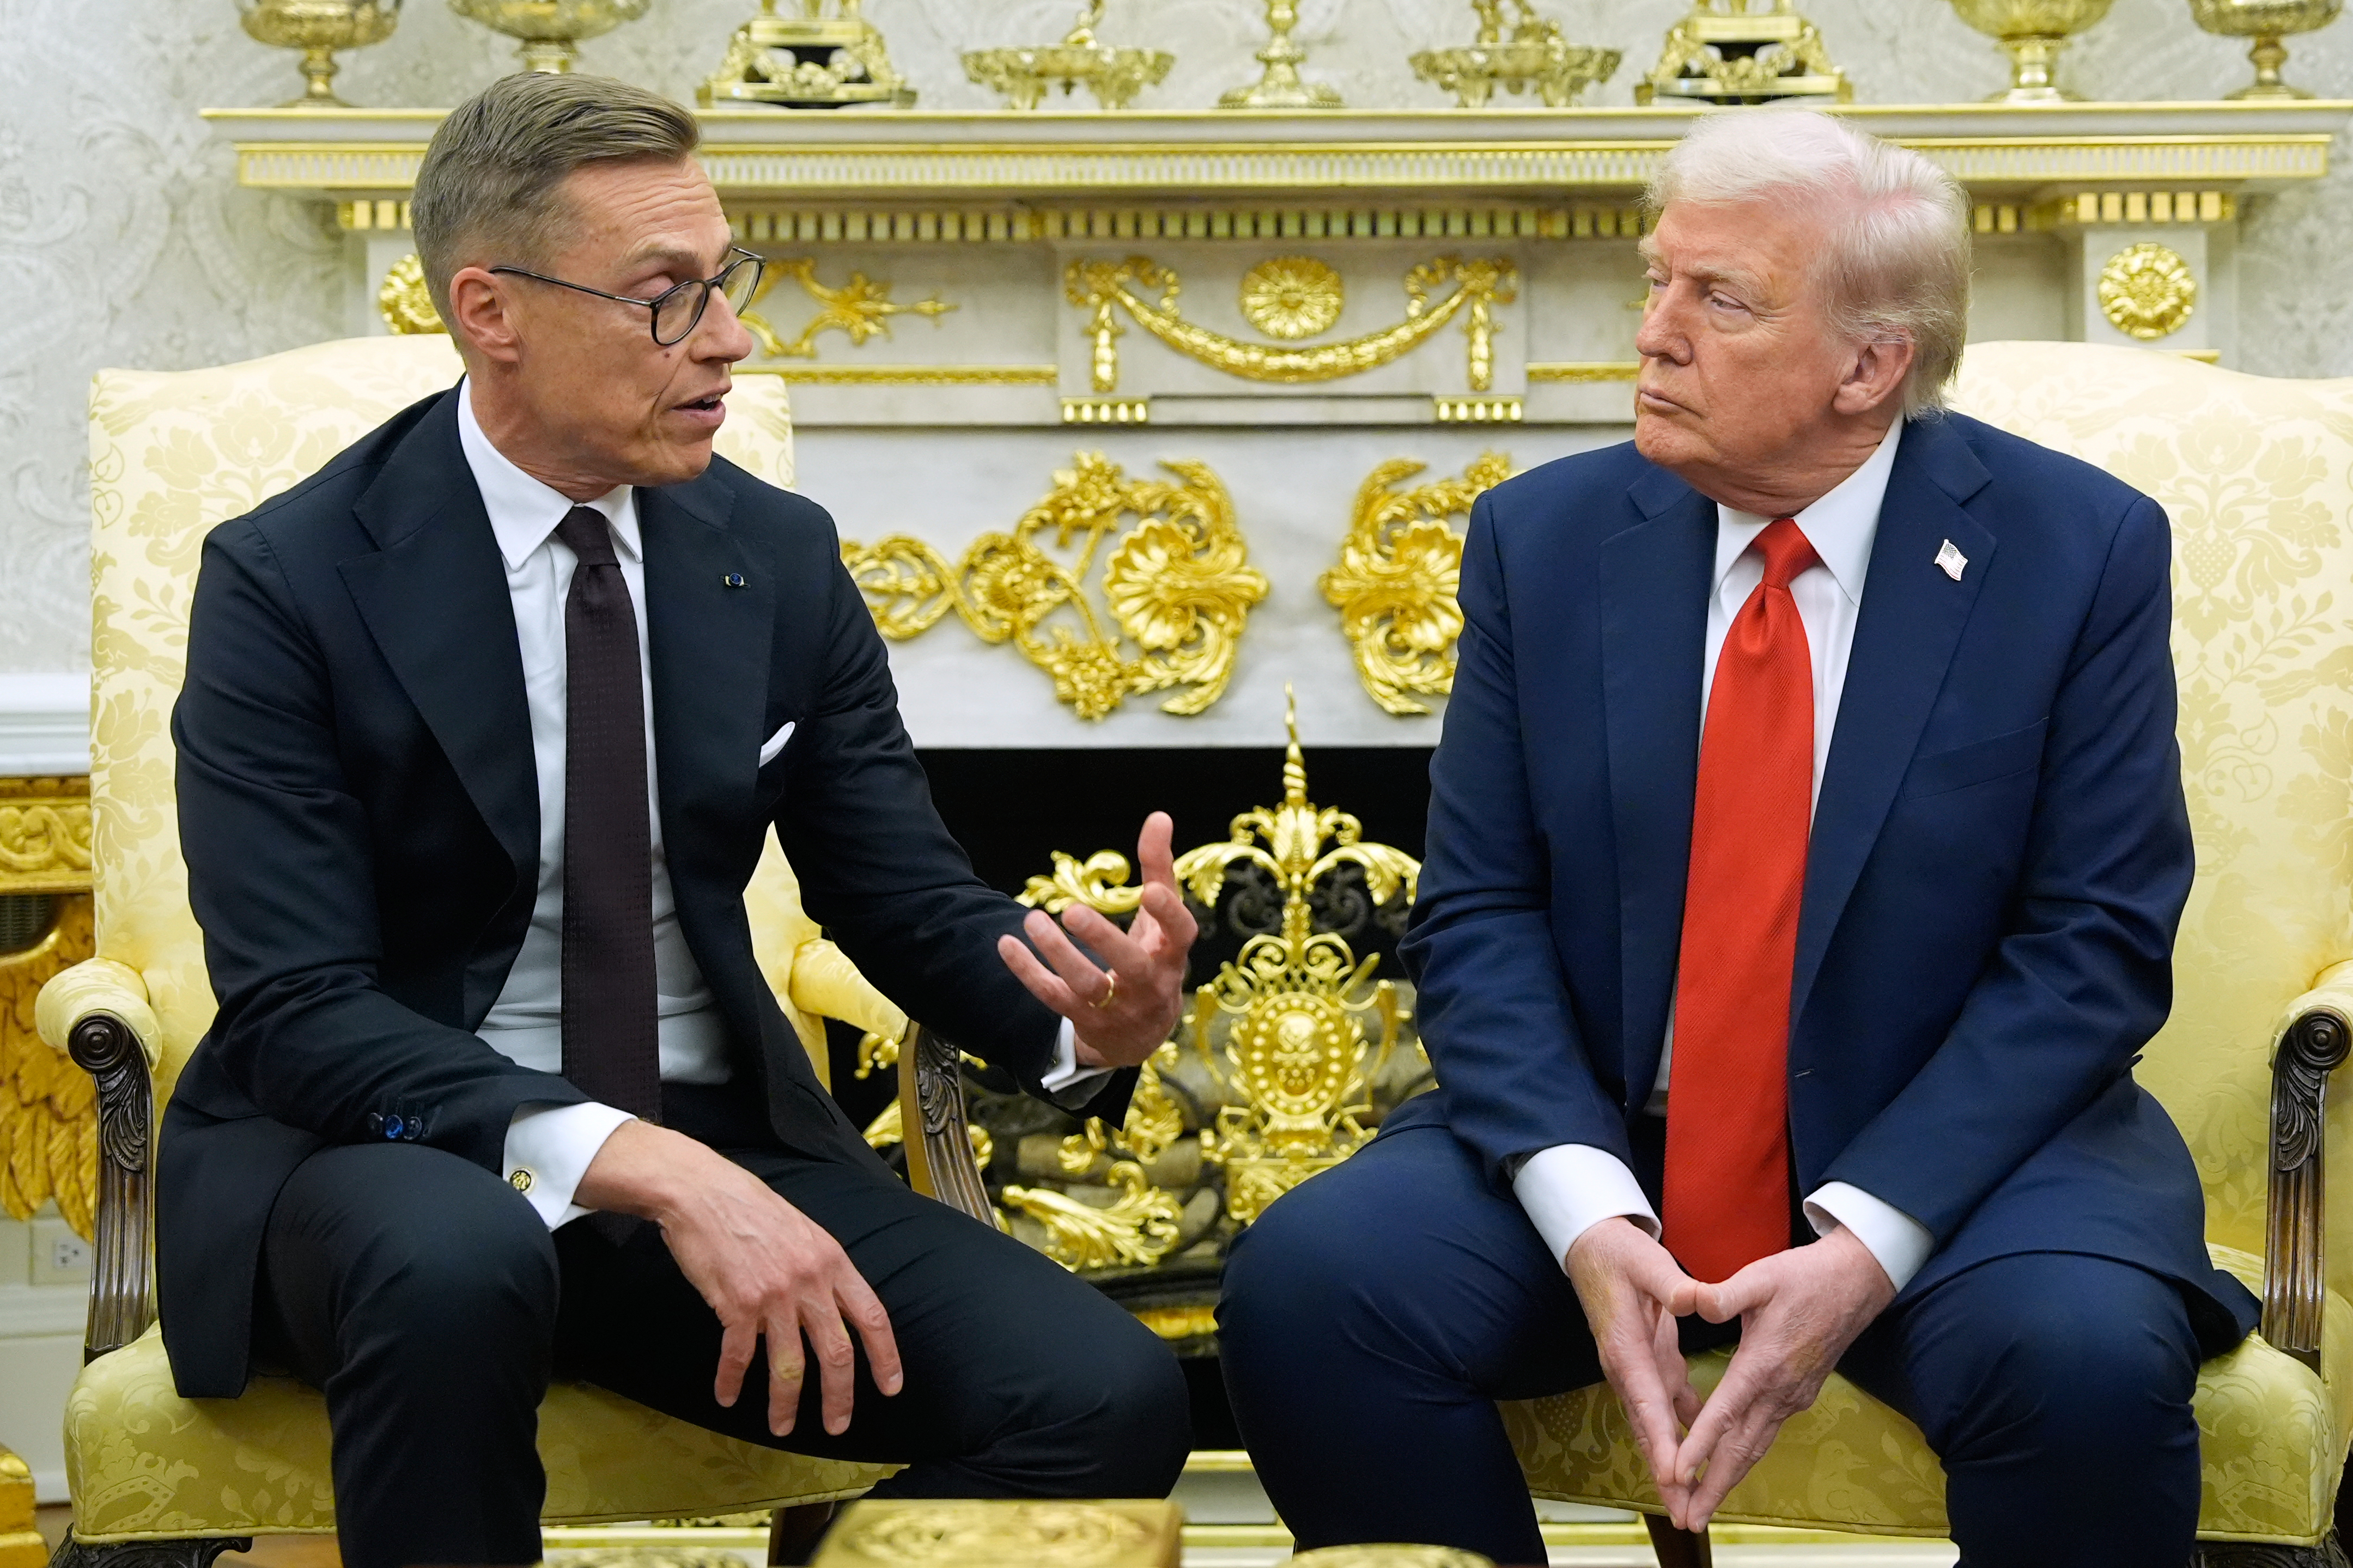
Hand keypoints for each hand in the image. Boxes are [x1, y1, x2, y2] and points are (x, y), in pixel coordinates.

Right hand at [575, 1119, 901, 1437]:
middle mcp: (810, 1281)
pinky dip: (732, 1381)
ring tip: (781, 1427)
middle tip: (836, 1426)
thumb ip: (822, 1272)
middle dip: (839, 1398)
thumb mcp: (805, 1233)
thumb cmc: (751, 1209)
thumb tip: (832, 1310)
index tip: (890, 1388)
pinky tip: (727, 1396)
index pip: (872, 1317)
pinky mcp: (736, 1304)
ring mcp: (774, 1295)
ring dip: (785, 1404)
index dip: (885, 1357)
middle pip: (837, 1353)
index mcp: (833, 1261)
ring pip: (790, 1366)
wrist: (703, 1191)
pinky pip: (738, 1356)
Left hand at [997, 810, 1197, 1070]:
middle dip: (1102, 939)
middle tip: (1072, 911)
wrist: (1142, 1034)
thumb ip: (1159, 868)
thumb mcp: (1160, 920)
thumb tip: (1159, 816)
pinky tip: (1007, 945)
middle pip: (1131, 965)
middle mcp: (1149, 984)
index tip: (1151, 889)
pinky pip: (1054, 998)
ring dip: (1058, 954)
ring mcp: (1117, 1008)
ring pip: (1087, 986)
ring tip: (1032, 920)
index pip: (1179, 933)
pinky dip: (1029, 973)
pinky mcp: (1086, 1022)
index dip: (1168, 913)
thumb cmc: (1153, 958)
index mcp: (1171, 953)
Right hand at [1566, 1218, 1703, 1524]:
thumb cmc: (1618, 1251)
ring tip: (1692, 1503)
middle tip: (1685, 1513)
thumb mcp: (1644, 1259)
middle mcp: (1626, 1366)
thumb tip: (1695, 1299)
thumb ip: (1670, 1282)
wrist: (1594, 1246)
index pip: (1645, 1399)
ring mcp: (1636, 1368)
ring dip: (1672, 1464)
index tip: (1674, 1474)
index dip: (1660, 1439)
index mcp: (1624, 1346)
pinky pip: (1666, 1406)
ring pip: (1655, 1425)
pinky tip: (1702, 1456)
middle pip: (1647, 1428)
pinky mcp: (1648, 1362)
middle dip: (1665, 1473)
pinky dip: (1681, 1434)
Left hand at [1668, 1225, 1895, 1529]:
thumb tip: (1693, 1302)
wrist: (1856, 1283)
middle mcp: (1779, 1390)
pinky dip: (1743, 1459)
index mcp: (1764, 1363)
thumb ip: (1724, 1293)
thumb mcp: (1761, 1276)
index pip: (1726, 1412)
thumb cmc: (1804, 1277)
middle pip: (1742, 1448)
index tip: (1676, 1473)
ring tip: (1701, 1509)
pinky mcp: (1797, 1396)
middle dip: (1713, 1487)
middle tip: (1688, 1520)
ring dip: (1728, 1481)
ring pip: (1755, 1448)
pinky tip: (1726, 1469)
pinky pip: (1765, 1435)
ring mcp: (1791, 1397)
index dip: (1699, 1444)